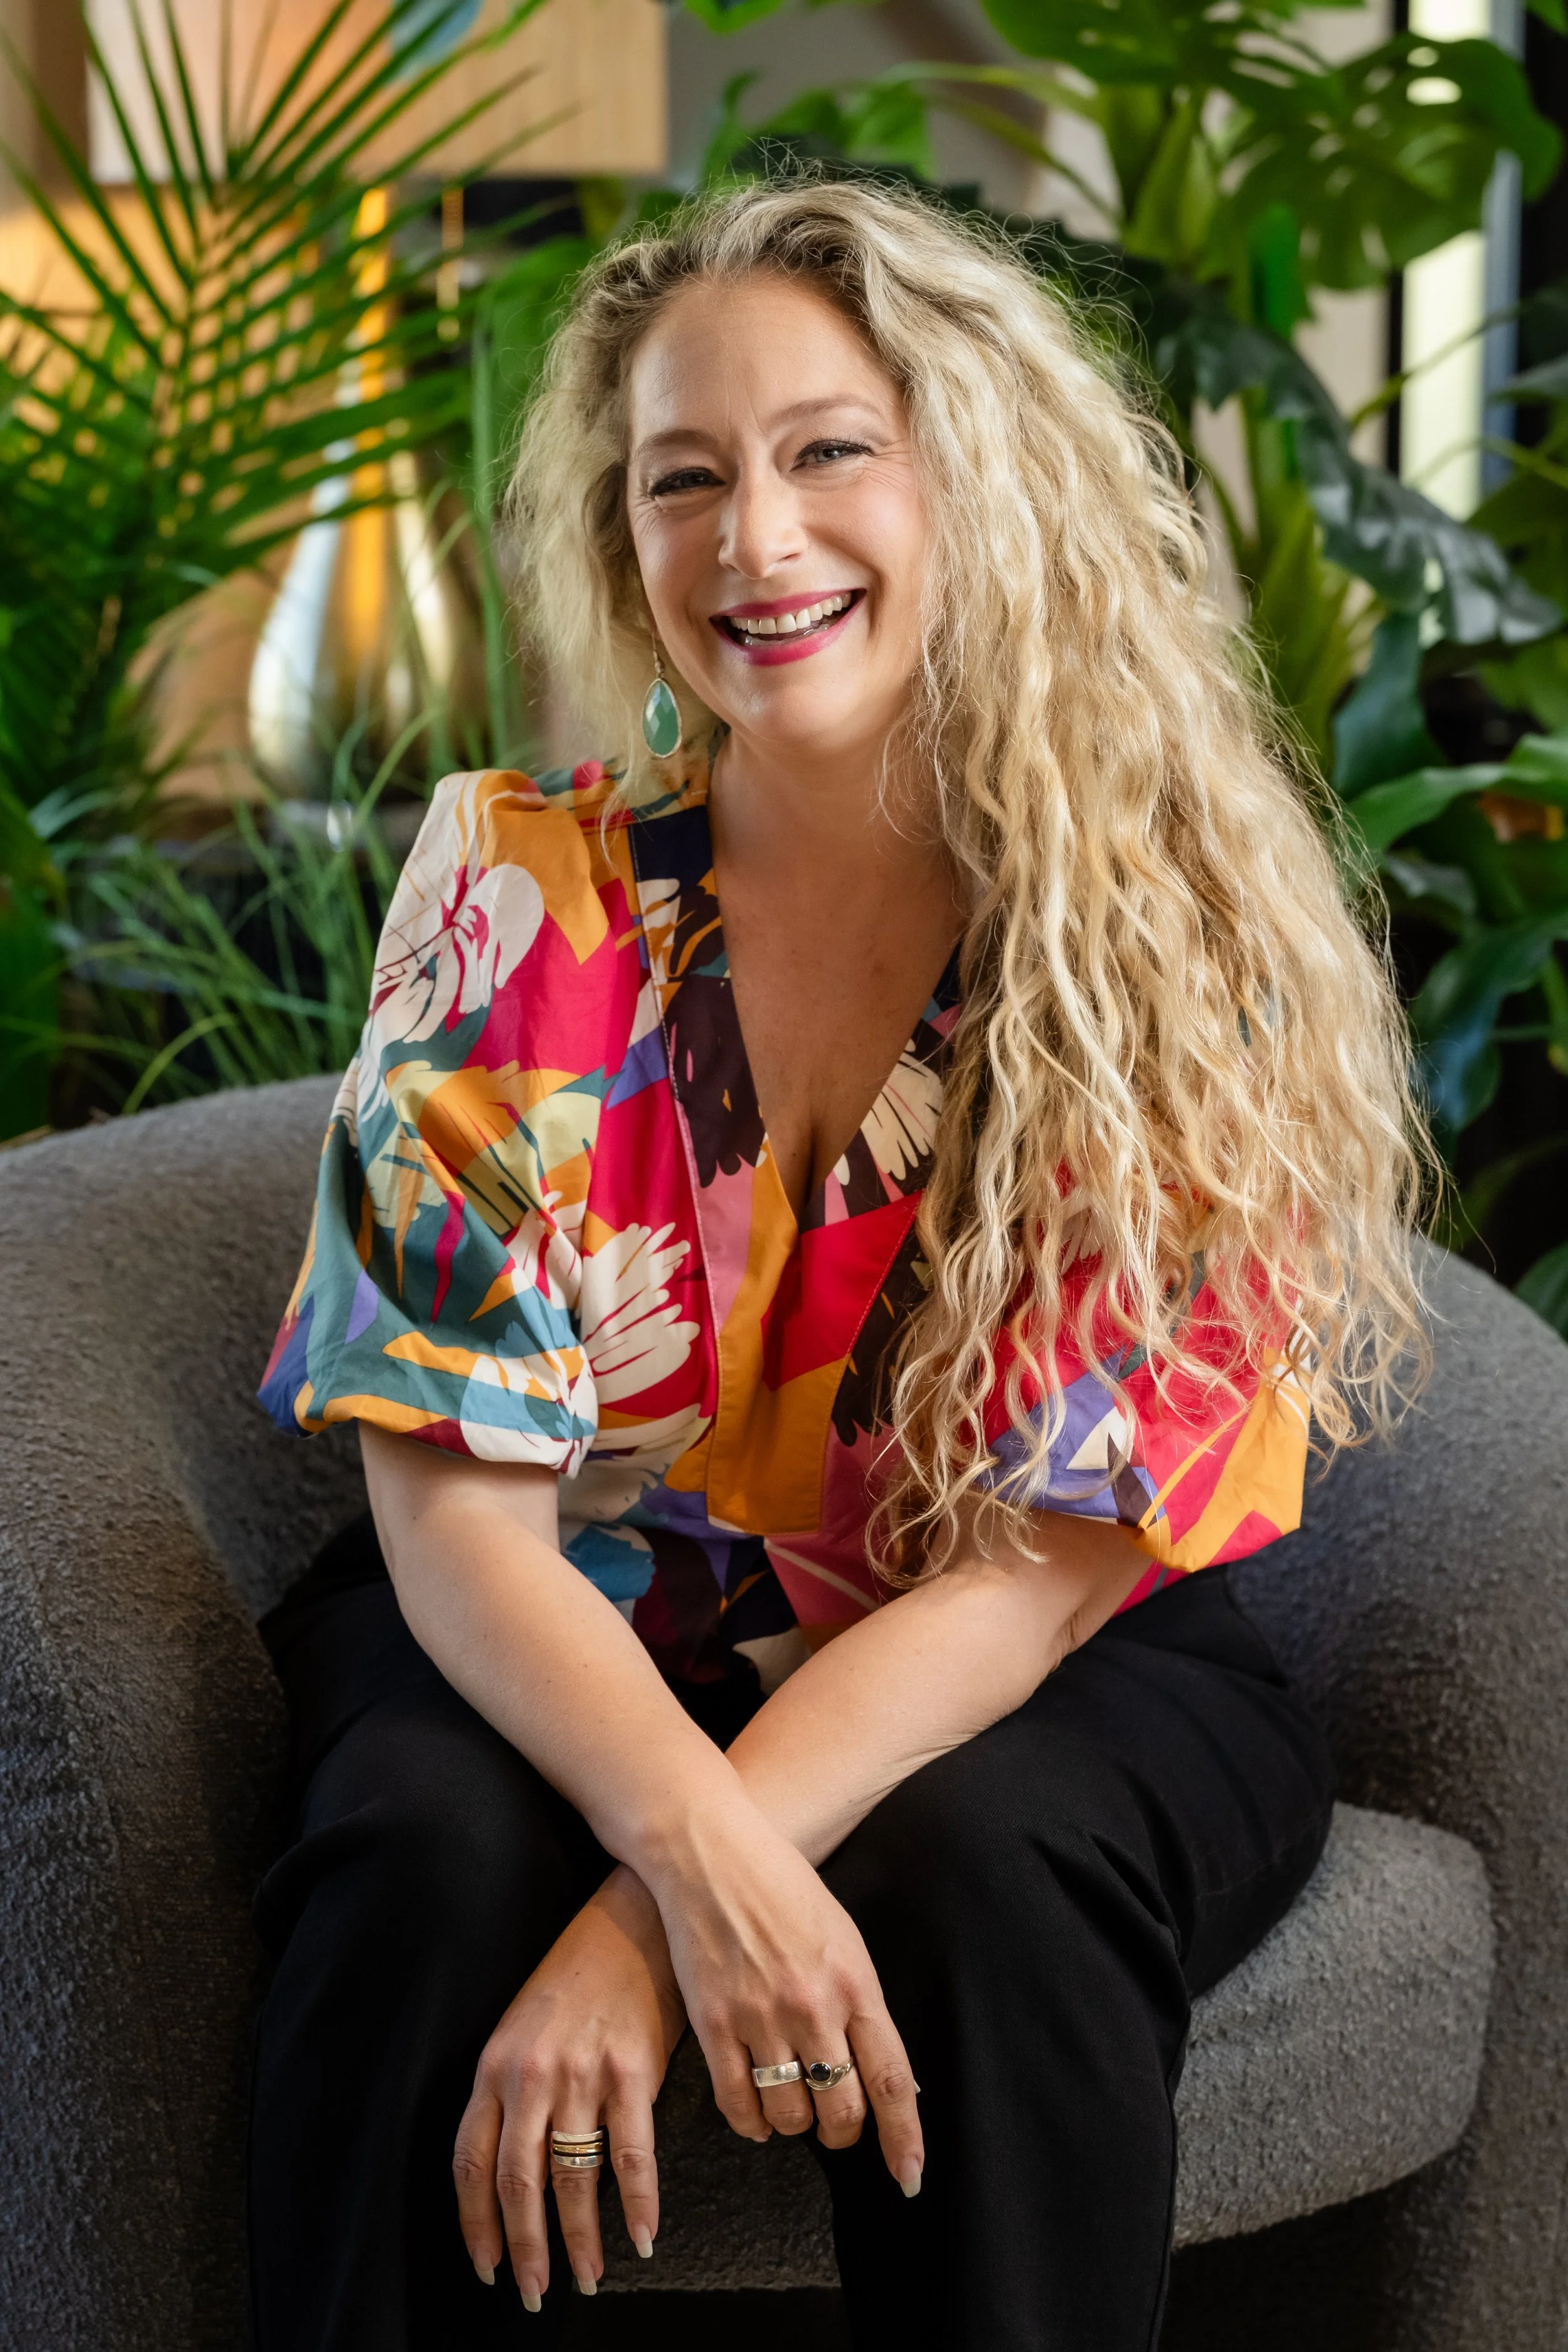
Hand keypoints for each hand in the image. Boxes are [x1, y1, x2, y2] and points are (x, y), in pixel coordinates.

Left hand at [452, 1866, 685, 2305]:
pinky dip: (639, 2205)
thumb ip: (513, 2086)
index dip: (476, 2222)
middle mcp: (531, 2075)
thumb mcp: (525, 2023)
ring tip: (587, 2278)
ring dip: (579, 2241)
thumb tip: (519, 2162)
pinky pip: (632, 2155)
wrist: (632, 1917)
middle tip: (534, 2292)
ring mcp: (582, 2074)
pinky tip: (643, 2236)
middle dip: (525, 2249)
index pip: (471, 2160)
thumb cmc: (581, 1971)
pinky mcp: (632, 2071)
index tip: (487, 2265)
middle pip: (518, 2183)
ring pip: (573, 2179)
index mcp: (496, 2064)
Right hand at [648, 1795, 923, 2190]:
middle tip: (836, 2124)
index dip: (903, 2137)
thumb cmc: (781, 1887)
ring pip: (791, 2116)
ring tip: (792, 2107)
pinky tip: (755, 2117)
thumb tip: (876, 2067)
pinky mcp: (714, 2024)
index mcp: (855, 1982)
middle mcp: (814, 2007)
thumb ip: (858, 2000)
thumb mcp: (841, 1936)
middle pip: (843, 2110)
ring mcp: (761, 2018)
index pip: (892, 2081)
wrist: (710, 1853)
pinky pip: (738, 2105)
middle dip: (844, 2131)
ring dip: (795, 2125)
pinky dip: (750, 2124)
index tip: (909, 2176)